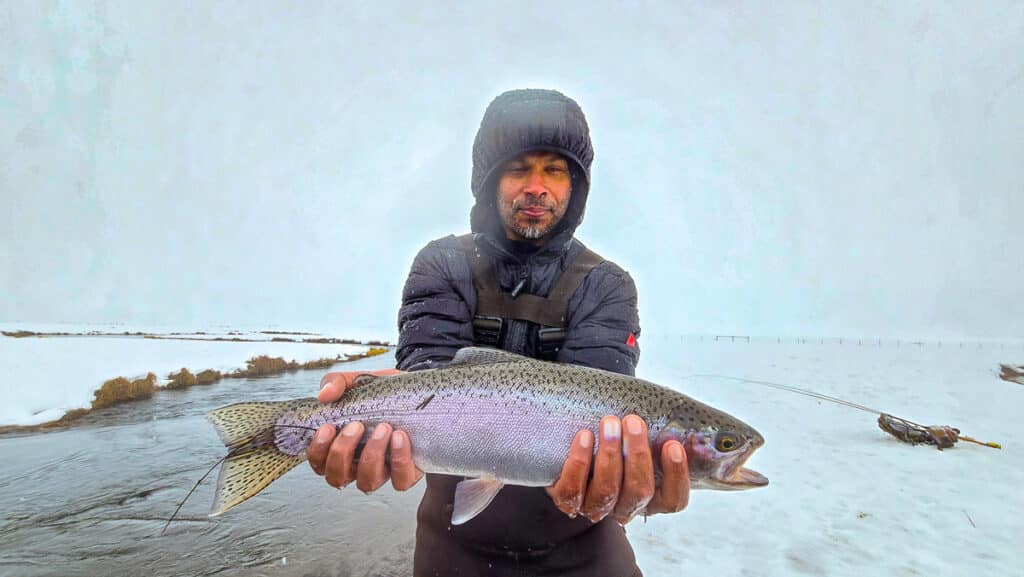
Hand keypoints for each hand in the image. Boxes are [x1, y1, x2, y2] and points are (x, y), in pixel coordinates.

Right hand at [307, 369, 422, 491]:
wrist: (415, 391)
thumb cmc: (380, 392)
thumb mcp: (356, 381)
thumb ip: (336, 383)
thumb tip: (325, 395)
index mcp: (339, 448)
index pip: (318, 462)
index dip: (318, 450)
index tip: (327, 426)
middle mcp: (356, 466)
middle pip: (337, 478)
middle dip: (342, 452)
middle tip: (357, 425)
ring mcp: (381, 472)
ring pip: (367, 482)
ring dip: (371, 456)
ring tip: (383, 427)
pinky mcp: (406, 473)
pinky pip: (400, 481)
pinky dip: (399, 461)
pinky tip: (400, 437)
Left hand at [546, 415, 689, 523]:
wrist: (572, 449)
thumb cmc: (615, 442)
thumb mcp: (638, 442)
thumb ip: (658, 436)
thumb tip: (683, 422)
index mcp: (650, 499)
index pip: (673, 500)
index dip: (676, 476)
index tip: (673, 445)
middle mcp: (625, 508)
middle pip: (639, 492)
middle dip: (637, 455)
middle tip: (633, 422)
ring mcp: (596, 508)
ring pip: (607, 491)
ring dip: (609, 454)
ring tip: (609, 423)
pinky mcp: (568, 502)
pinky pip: (573, 490)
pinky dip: (578, 462)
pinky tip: (584, 436)